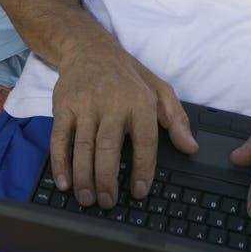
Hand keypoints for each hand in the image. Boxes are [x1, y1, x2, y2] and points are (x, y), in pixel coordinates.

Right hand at [49, 33, 197, 207]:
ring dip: (84, 178)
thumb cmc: (127, 76)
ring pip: (83, 147)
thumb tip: (191, 147)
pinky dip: (60, 164)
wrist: (89, 49)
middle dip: (107, 181)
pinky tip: (65, 183)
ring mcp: (85, 105)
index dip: (143, 169)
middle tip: (108, 202)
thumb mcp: (159, 89)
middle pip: (108, 148)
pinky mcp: (63, 106)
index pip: (145, 140)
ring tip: (88, 199)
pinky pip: (59, 139)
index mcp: (140, 101)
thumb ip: (176, 119)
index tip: (140, 191)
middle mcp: (112, 102)